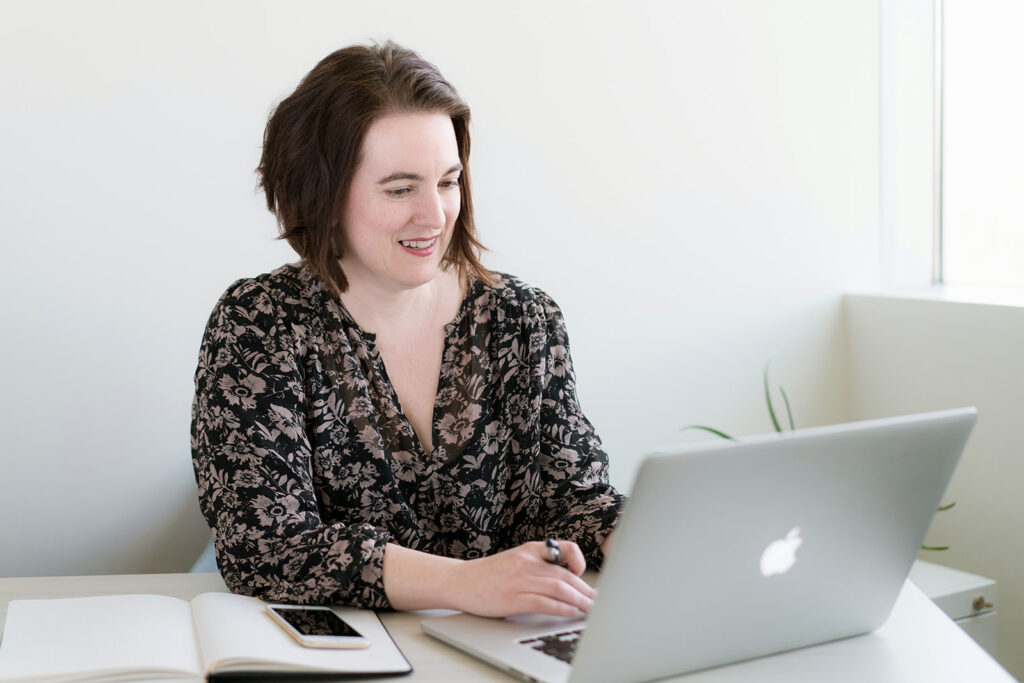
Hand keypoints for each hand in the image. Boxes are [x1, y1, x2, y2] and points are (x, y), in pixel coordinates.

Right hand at [448, 540, 594, 617]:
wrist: (459, 581)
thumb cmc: (488, 574)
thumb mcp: (515, 560)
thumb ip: (537, 566)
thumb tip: (565, 581)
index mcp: (529, 550)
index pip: (565, 548)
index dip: (579, 561)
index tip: (583, 574)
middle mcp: (527, 562)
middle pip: (566, 574)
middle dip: (586, 590)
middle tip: (598, 601)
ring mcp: (519, 579)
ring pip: (559, 587)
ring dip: (579, 600)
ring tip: (591, 609)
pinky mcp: (512, 598)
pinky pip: (543, 602)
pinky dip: (560, 607)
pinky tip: (570, 612)